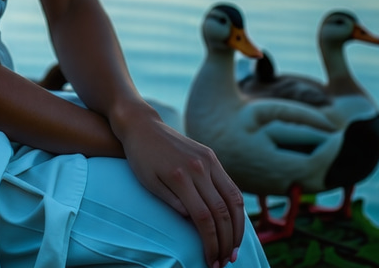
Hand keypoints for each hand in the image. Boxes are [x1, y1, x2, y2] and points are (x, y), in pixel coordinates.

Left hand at [113, 102, 244, 267]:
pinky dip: (237, 207)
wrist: (142, 124)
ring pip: (234, 199)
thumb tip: (195, 222)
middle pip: (222, 212)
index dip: (211, 243)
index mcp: (180, 176)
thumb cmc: (141, 157)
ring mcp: (208, 159)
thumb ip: (173, 203)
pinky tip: (235, 224)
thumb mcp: (149, 183)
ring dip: (238, 228)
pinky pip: (230, 185)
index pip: (204, 218)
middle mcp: (199, 167)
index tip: (211, 262)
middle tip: (224, 262)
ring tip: (234, 249)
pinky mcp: (211, 155)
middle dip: (226, 241)